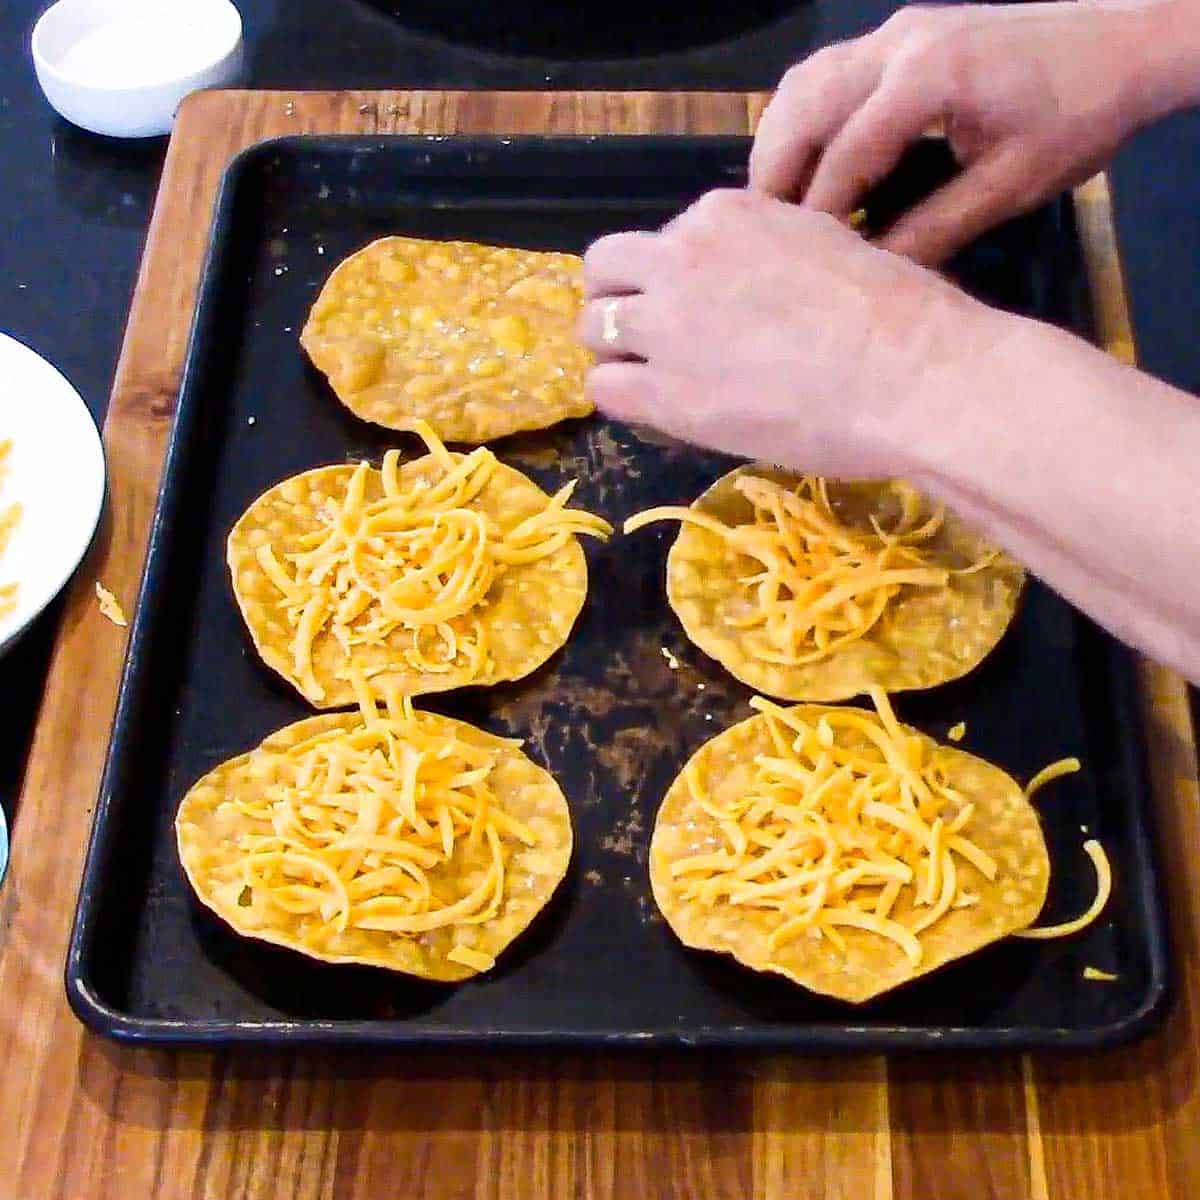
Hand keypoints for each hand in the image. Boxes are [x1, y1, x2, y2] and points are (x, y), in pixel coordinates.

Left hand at [579, 189, 1001, 476]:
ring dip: (615, 351)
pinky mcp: (667, 393)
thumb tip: (752, 284)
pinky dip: (621, 398)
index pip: (664, 240)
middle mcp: (682, 257)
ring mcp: (668, 325)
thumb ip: (769, 252)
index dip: (673, 279)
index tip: (698, 310)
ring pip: (595, 328)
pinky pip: (605, 389)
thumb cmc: (896, 313)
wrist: (909, 373)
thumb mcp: (825, 244)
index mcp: (724, 214)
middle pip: (607, 269)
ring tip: (647, 379)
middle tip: (645, 340)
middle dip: (620, 301)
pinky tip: (654, 411)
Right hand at [750, 1, 1177, 263]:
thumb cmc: (1077, 116)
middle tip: (764, 240)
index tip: (795, 264)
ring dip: (779, 144)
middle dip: (776, 176)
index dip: (816, 214)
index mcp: (927, 77)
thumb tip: (870, 276)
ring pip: (802, 84)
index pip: (845, 153)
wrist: (1123, 42)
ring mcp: (894, 31)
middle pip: (802, 109)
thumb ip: (934, 229)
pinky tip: (802, 162)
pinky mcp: (898, 34)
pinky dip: (799, 119)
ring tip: (775, 207)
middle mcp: (896, 43)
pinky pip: (823, 73)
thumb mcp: (1010, 186)